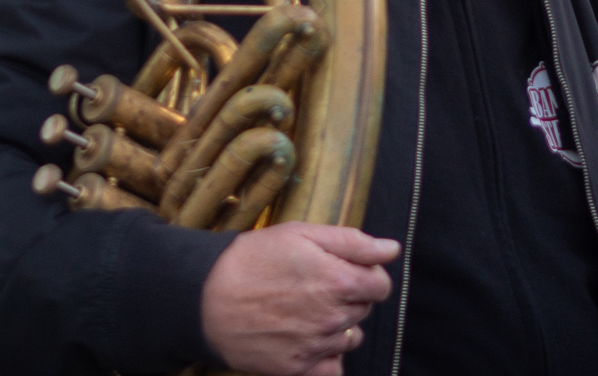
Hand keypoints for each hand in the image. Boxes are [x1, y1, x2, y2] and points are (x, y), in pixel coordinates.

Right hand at [201, 222, 398, 375]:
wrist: (206, 298)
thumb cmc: (253, 259)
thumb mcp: (301, 234)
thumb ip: (353, 242)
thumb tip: (391, 249)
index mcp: (339, 281)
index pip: (381, 285)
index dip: (367, 274)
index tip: (345, 269)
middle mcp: (333, 318)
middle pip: (363, 310)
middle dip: (348, 296)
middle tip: (315, 284)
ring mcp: (316, 347)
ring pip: (348, 338)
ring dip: (337, 325)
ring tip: (305, 310)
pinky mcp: (297, 369)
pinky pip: (331, 369)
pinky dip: (326, 357)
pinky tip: (306, 339)